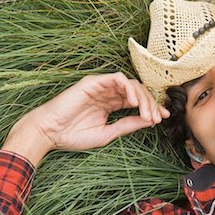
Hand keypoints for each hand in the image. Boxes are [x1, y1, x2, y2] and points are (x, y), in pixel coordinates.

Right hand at [2, 73, 169, 164]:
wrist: (50, 133)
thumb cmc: (73, 136)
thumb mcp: (107, 134)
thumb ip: (127, 126)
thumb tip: (149, 121)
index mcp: (111, 105)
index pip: (137, 102)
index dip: (152, 108)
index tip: (164, 118)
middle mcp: (108, 94)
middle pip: (137, 92)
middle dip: (151, 104)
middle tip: (157, 118)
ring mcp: (101, 87)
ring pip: (130, 84)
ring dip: (143, 98)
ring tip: (147, 114)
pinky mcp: (93, 82)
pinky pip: (117, 79)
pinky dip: (129, 88)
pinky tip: (134, 102)